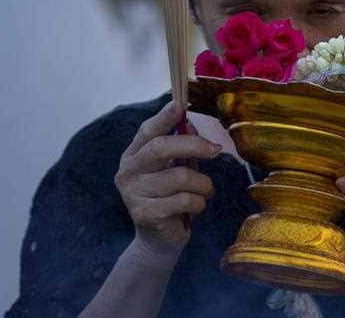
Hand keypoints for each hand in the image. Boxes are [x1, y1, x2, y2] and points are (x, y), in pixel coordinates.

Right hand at [115, 101, 221, 257]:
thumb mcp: (176, 169)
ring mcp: (133, 193)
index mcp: (133, 155)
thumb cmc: (170, 198)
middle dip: (193, 146)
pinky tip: (195, 208)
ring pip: (180, 177)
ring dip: (203, 184)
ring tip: (206, 191)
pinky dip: (199, 203)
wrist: (159, 240)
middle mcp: (128, 171)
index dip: (164, 117)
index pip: (147, 131)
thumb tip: (191, 124)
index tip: (180, 104)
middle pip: (160, 148)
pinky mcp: (144, 214)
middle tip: (216, 151)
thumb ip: (182, 148)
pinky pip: (183, 200)